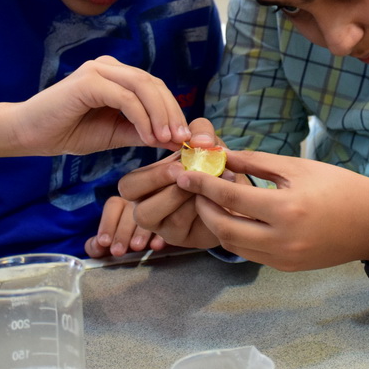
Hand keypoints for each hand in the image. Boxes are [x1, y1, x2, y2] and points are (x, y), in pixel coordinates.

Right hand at [0, 56, 192, 168]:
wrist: (26, 134)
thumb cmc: (68, 131)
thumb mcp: (114, 133)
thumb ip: (142, 132)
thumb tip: (175, 139)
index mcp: (117, 76)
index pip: (155, 88)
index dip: (173, 111)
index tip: (186, 138)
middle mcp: (109, 67)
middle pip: (154, 84)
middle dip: (172, 113)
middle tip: (183, 139)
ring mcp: (98, 70)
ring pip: (143, 87)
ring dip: (160, 115)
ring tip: (167, 140)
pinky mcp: (89, 81)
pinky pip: (125, 97)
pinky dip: (142, 117)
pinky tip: (148, 137)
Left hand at [84, 196, 166, 257]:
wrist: (161, 235)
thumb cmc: (131, 237)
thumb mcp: (114, 240)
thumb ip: (99, 244)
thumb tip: (95, 247)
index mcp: (124, 201)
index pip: (113, 205)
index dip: (107, 224)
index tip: (104, 242)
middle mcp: (141, 199)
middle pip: (130, 210)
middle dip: (122, 233)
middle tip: (118, 251)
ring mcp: (159, 203)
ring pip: (149, 213)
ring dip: (141, 232)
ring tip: (136, 248)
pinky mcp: (174, 213)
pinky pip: (169, 220)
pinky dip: (161, 234)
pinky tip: (156, 246)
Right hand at [118, 125, 236, 249]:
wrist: (239, 194)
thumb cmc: (215, 167)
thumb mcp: (208, 143)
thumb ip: (201, 131)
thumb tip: (198, 141)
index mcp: (147, 185)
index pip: (128, 185)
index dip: (151, 175)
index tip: (179, 163)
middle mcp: (148, 206)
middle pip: (132, 202)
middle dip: (157, 183)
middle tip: (184, 172)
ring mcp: (162, 225)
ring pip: (150, 215)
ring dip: (179, 195)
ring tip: (207, 182)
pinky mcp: (178, 237)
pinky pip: (177, 224)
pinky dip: (195, 207)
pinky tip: (214, 196)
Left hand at [174, 150, 368, 270]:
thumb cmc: (340, 186)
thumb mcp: (298, 167)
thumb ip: (257, 163)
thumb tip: (222, 156)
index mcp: (286, 210)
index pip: (231, 198)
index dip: (203, 185)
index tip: (185, 173)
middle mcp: (282, 240)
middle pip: (224, 229)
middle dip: (204, 208)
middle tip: (195, 189)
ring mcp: (284, 259)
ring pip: (234, 245)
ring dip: (217, 224)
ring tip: (213, 201)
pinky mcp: (287, 267)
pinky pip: (251, 253)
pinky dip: (237, 235)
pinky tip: (236, 216)